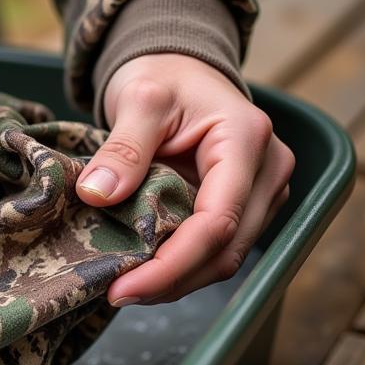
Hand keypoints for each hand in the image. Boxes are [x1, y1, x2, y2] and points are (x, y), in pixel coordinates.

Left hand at [76, 54, 294, 304]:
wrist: (180, 69)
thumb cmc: (163, 77)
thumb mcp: (139, 99)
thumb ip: (123, 146)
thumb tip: (97, 194)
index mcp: (245, 140)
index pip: (217, 221)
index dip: (172, 264)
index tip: (123, 286)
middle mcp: (267, 170)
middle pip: (227, 249)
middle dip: (171, 281)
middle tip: (115, 294)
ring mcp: (261, 192)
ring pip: (225, 257)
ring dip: (176, 281)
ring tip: (124, 288)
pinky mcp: (245, 206)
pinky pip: (217, 249)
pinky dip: (181, 267)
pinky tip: (144, 274)